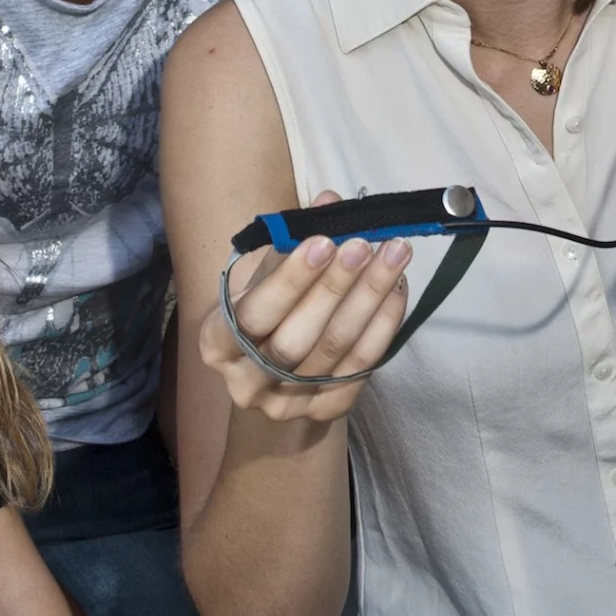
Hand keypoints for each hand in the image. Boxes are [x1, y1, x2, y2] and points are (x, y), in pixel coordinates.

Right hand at [194, 190, 411, 423]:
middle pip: (296, 339)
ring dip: (369, 299)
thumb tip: (331, 203)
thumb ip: (291, 242)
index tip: (325, 241)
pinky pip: (361, 369)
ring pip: (335, 352)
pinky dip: (384, 326)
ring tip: (394, 256)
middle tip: (367, 244)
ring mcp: (286, 403)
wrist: (272, 375)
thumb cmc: (265, 313)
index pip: (253, 315)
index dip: (290, 279)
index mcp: (217, 344)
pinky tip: (398, 289)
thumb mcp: (263, 278)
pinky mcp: (323, 412)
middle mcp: (246, 383)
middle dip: (336, 288)